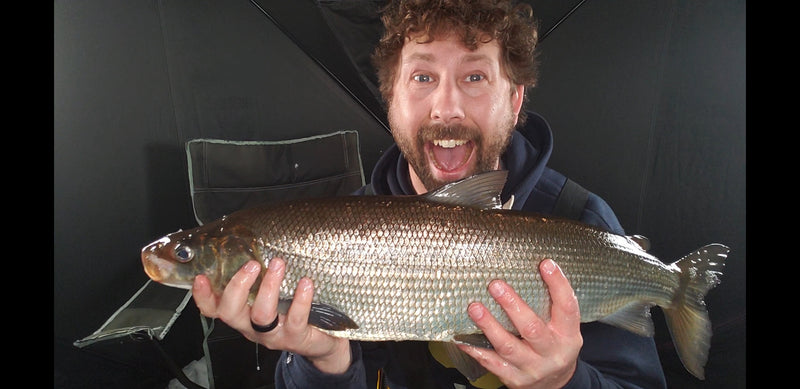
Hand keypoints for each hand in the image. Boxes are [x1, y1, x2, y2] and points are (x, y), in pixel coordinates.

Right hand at [192, 257, 351, 373]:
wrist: (320, 341)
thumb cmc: (292, 311)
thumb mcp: (272, 293)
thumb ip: (260, 276)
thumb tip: (254, 240)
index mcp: (242, 313)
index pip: (213, 308)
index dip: (203, 296)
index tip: (201, 277)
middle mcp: (252, 326)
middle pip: (230, 313)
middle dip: (237, 286)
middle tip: (252, 264)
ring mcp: (272, 335)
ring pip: (261, 315)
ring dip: (268, 287)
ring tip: (279, 264)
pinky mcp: (295, 338)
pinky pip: (295, 320)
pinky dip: (300, 300)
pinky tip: (306, 283)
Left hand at [457, 259, 581, 388]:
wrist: (555, 385)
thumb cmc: (555, 346)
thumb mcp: (562, 328)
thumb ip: (551, 306)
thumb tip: (528, 269)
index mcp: (567, 335)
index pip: (567, 307)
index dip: (558, 285)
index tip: (545, 264)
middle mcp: (551, 352)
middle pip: (532, 328)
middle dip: (512, 305)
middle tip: (496, 286)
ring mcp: (532, 367)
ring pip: (508, 347)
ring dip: (489, 326)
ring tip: (475, 308)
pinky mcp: (515, 378)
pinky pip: (492, 363)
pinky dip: (476, 349)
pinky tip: (463, 337)